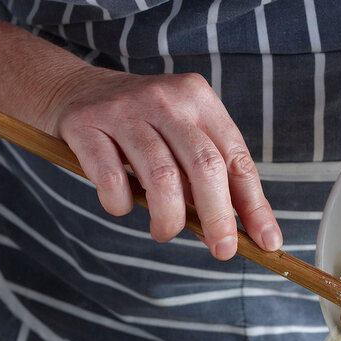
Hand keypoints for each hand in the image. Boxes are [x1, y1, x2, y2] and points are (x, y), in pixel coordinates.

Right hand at [42, 66, 281, 255]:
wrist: (74, 90)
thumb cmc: (141, 126)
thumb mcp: (180, 136)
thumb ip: (207, 176)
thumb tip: (235, 233)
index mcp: (198, 100)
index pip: (236, 158)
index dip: (254, 205)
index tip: (266, 241)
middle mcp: (166, 99)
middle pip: (204, 166)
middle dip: (218, 217)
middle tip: (221, 250)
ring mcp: (125, 109)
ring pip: (162, 177)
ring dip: (168, 219)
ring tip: (163, 232)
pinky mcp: (87, 125)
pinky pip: (112, 179)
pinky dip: (121, 205)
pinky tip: (121, 206)